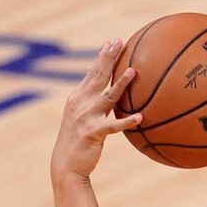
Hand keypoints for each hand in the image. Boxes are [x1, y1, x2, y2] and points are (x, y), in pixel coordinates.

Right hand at [50, 39, 141, 180]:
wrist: (66, 165)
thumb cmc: (80, 143)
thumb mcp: (85, 119)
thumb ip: (98, 106)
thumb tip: (117, 98)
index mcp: (78, 97)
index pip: (92, 73)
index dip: (102, 57)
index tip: (112, 42)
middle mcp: (80, 103)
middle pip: (97, 76)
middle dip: (109, 58)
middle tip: (120, 42)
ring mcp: (85, 117)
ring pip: (107, 96)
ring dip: (120, 83)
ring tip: (133, 70)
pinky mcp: (92, 133)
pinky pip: (113, 125)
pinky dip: (127, 121)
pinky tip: (140, 117)